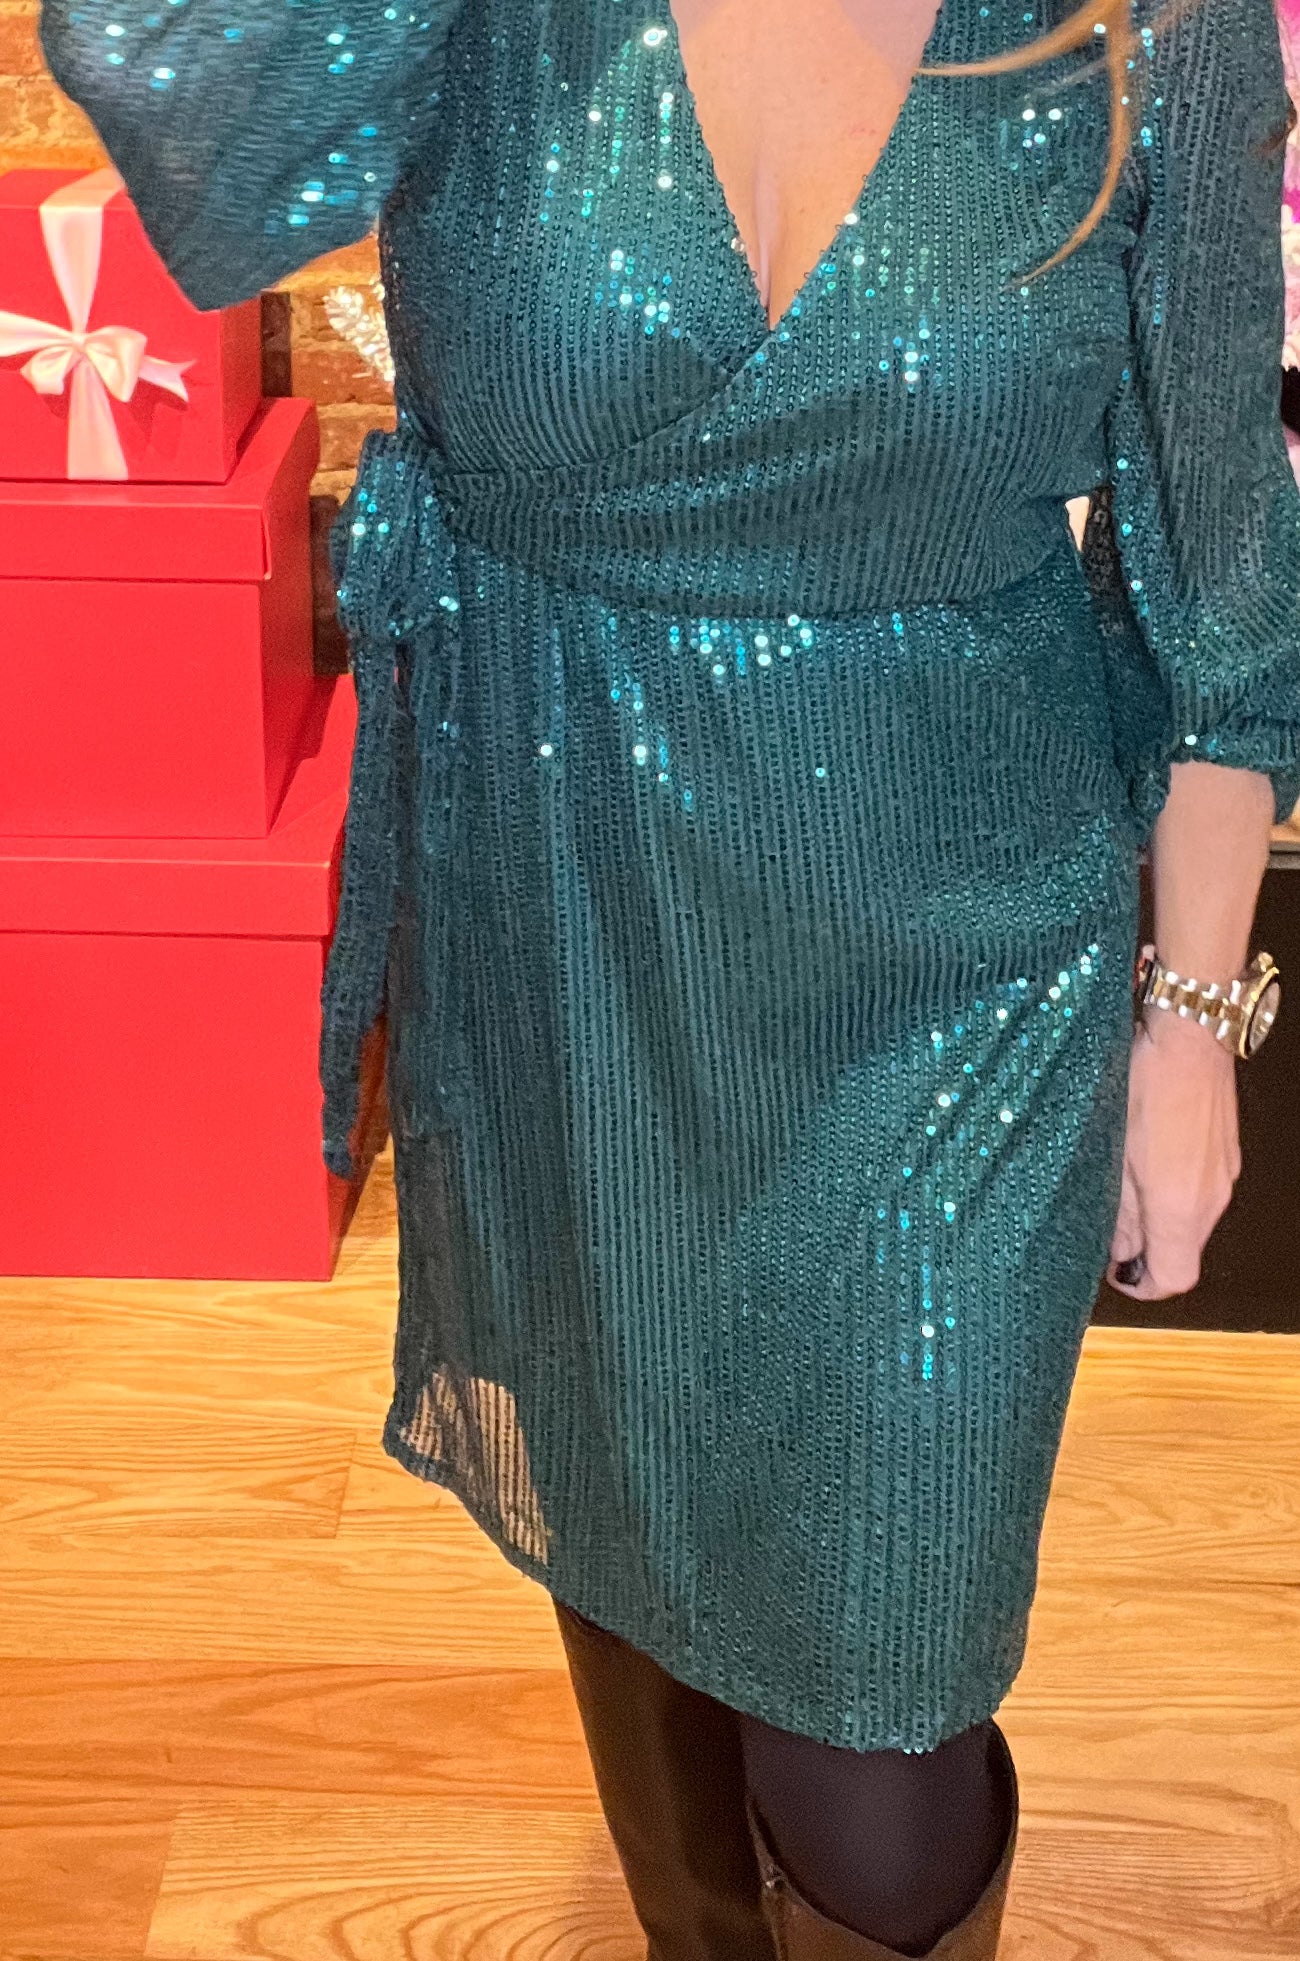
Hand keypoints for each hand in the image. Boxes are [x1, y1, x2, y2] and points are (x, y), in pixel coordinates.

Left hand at [1106, 1008, 1241, 1299]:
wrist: (1190, 1036)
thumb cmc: (1146, 1085)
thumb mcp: (1114, 1152)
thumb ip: (1120, 1209)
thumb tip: (1119, 1248)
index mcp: (1182, 1206)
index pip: (1175, 1278)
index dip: (1143, 1285)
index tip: (1116, 1272)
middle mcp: (1212, 1198)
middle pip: (1185, 1252)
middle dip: (1147, 1249)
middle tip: (1109, 1229)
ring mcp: (1224, 1175)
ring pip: (1192, 1222)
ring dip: (1160, 1219)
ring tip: (1123, 1189)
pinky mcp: (1226, 1154)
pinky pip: (1201, 1192)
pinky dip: (1174, 1192)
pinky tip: (1147, 1162)